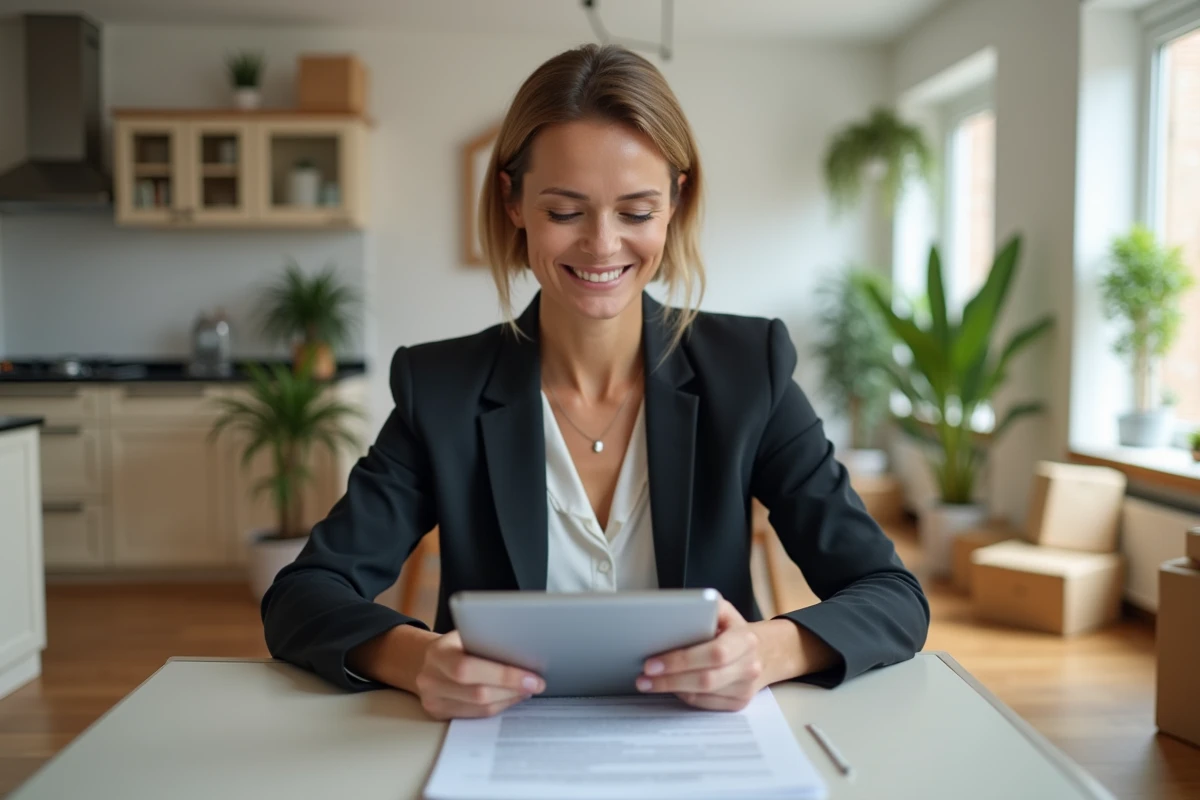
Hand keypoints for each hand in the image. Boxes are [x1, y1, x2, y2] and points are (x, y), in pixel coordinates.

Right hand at [414, 631, 545, 719]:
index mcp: (437, 653)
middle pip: (477, 692)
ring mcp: (433, 700)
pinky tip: (511, 697)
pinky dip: (498, 706)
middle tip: (536, 684)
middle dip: (512, 689)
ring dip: (509, 699)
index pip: (468, 668)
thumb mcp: (465, 634)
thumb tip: (525, 651)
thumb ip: (487, 641)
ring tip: (527, 689)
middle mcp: (430, 679)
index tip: (531, 676)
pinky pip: (476, 716)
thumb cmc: (455, 644)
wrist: (427, 659)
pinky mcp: (439, 714)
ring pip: (480, 708)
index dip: (503, 675)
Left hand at [635, 598, 766, 710]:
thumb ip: (705, 608)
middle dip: (670, 679)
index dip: (681, 660)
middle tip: (644, 677)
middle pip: (706, 679)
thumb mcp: (724, 611)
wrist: (762, 652)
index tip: (653, 662)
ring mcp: (745, 688)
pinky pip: (705, 704)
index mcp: (745, 640)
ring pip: (703, 694)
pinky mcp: (738, 703)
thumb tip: (675, 611)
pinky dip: (684, 696)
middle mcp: (749, 666)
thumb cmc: (733, 630)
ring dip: (672, 689)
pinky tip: (670, 687)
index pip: (714, 653)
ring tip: (648, 683)